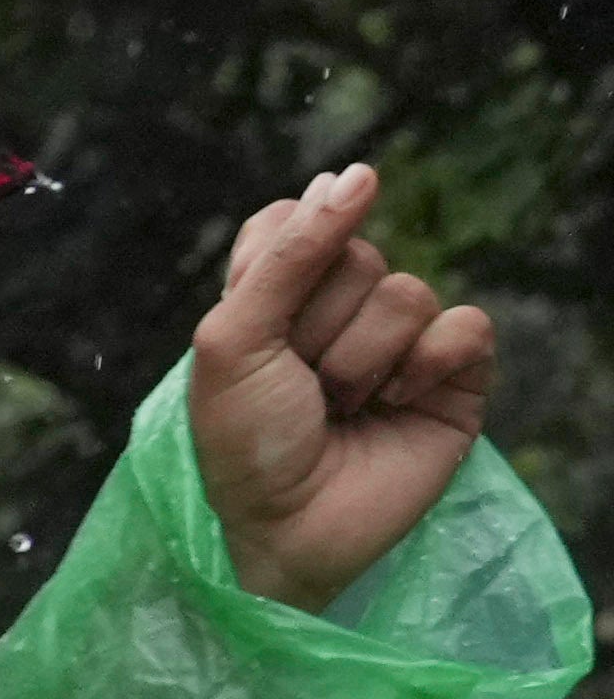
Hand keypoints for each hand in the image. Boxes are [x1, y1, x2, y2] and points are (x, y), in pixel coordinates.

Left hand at [191, 168, 494, 613]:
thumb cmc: (244, 441)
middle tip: (298, 385)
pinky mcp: (453, 376)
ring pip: (406, 294)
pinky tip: (396, 404)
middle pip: (356, 256)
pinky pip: (466, 326)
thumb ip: (288, 253)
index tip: (259, 322)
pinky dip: (427, 365)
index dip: (283, 266)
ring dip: (361, 361)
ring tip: (338, 410)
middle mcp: (340, 308)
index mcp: (277, 293)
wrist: (284, 527)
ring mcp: (400, 341)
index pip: (298, 220)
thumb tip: (356, 171)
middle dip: (317, 329)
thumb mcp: (232, 340)